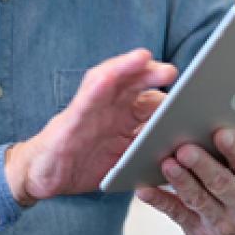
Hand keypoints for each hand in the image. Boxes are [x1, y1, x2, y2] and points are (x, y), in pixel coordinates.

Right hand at [5, 49, 175, 205]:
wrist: (44, 176)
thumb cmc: (81, 165)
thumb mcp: (122, 162)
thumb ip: (144, 152)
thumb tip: (179, 152)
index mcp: (123, 119)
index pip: (148, 99)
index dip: (168, 94)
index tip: (190, 92)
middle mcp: (109, 109)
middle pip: (134, 85)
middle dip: (152, 75)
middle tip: (172, 73)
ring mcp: (89, 111)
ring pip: (110, 82)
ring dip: (127, 68)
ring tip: (143, 58)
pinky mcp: (70, 119)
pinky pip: (85, 100)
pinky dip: (97, 86)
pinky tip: (108, 76)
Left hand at [136, 128, 234, 234]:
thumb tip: (206, 129)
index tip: (221, 133)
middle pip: (221, 182)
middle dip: (202, 165)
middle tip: (185, 149)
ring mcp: (222, 222)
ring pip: (198, 199)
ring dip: (181, 181)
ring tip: (167, 164)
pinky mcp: (199, 231)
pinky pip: (177, 214)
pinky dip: (159, 200)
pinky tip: (145, 189)